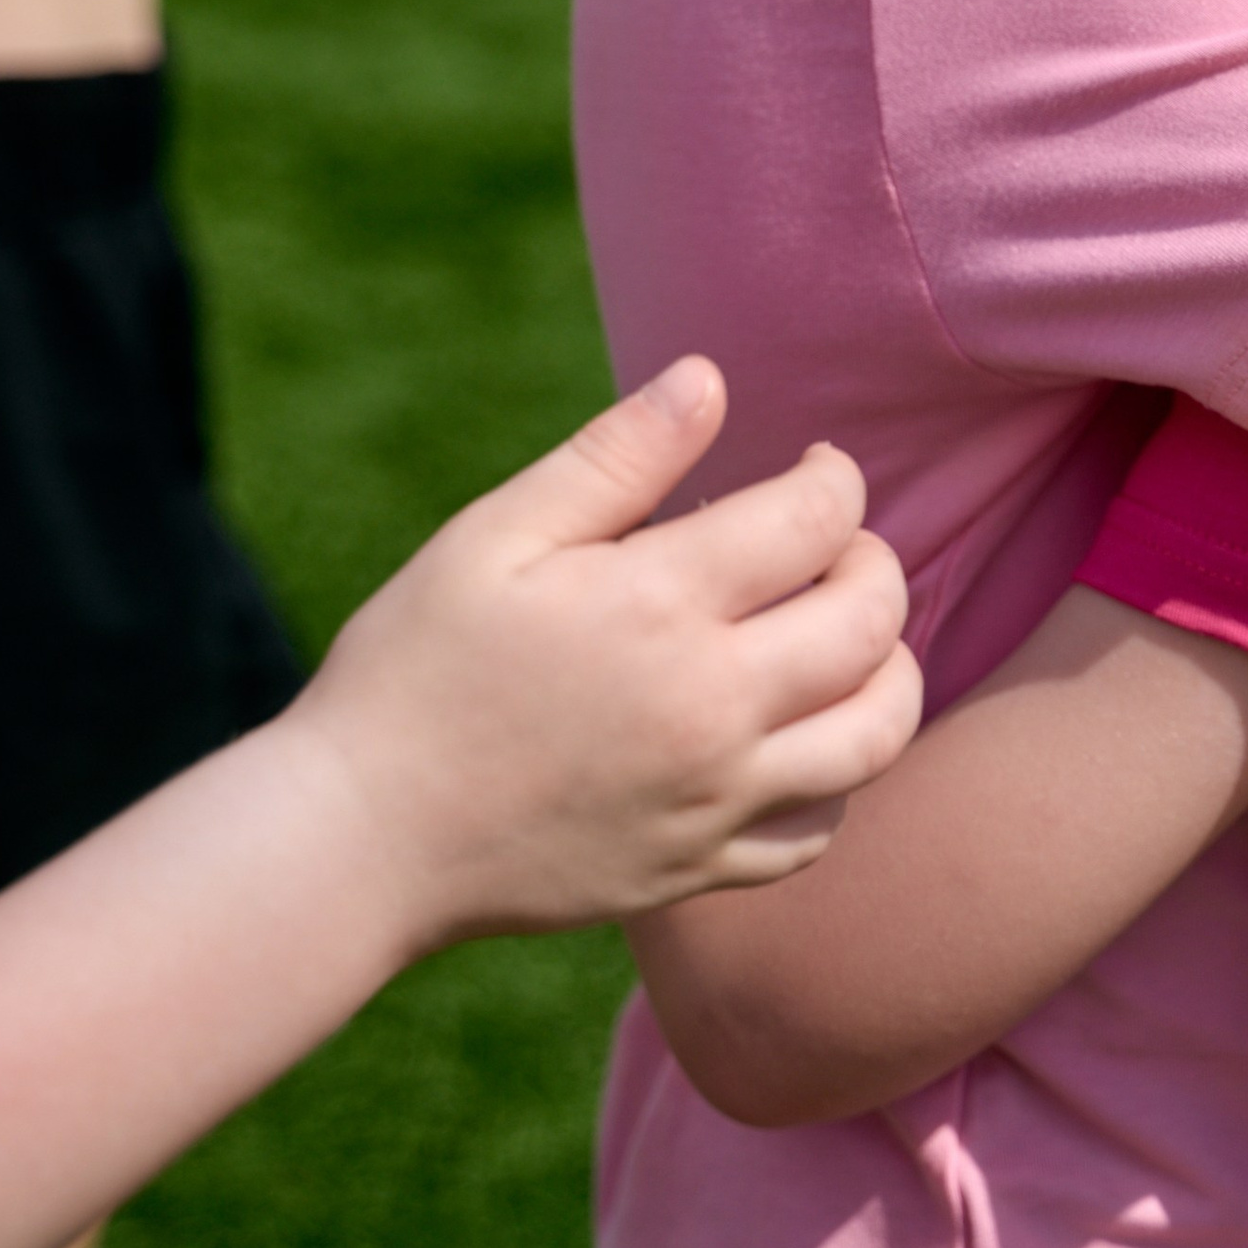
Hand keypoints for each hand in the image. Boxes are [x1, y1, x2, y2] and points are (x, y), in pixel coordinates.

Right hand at [295, 357, 922, 951]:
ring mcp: (712, 800)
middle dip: (874, 561)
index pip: (816, 519)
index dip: (834, 476)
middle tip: (835, 544)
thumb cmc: (415, 667)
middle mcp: (709, 707)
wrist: (359, 839)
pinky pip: (820, 830)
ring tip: (847, 636)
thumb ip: (615, 458)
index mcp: (658, 606)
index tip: (814, 467)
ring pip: (876, 734)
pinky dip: (839, 778)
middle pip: (870, 620)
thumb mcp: (496, 536)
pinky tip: (804, 737)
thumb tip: (709, 378)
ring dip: (889, 668)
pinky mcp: (698, 869)